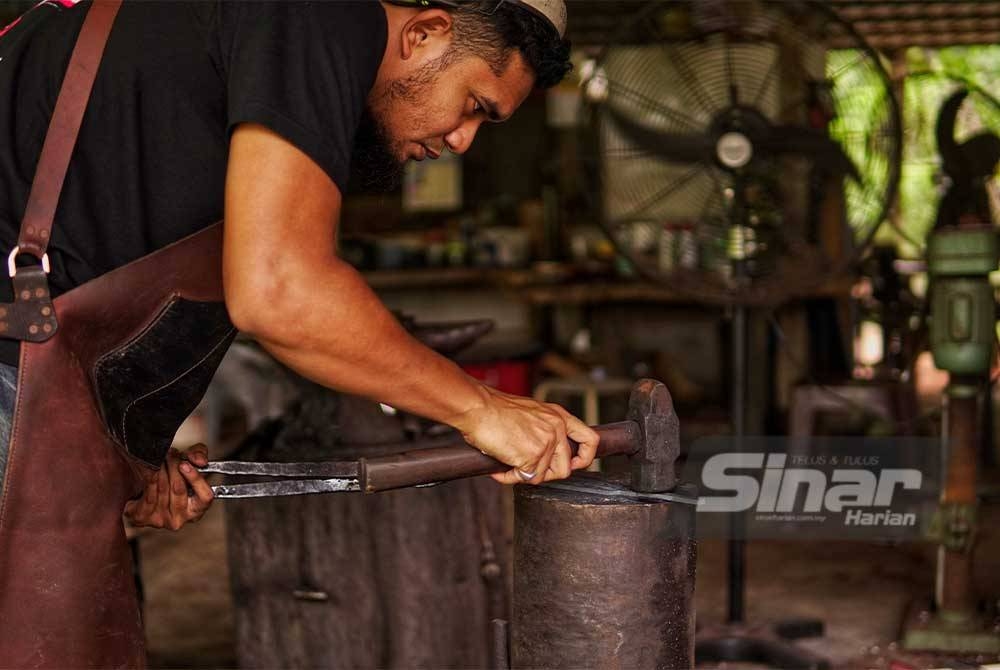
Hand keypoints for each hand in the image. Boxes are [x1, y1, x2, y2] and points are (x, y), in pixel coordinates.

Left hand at [124, 444, 214, 530]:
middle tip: (170, 454)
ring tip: (160, 458)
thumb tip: (200, 460)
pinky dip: (149, 478)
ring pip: (163, 489)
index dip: (195, 479)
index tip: (185, 464)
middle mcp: (180, 518)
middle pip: (179, 489)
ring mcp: (161, 519)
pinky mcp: (143, 517)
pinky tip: (149, 468)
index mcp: (196, 509)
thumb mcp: (189, 462)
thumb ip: (199, 455)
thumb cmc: (169, 478)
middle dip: (173, 467)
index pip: (205, 497)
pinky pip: (148, 494)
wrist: (140, 488)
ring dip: (161, 469)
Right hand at [451, 384, 599, 485]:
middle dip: (545, 474)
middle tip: (527, 469)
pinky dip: (510, 478)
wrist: (478, 407)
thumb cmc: (494, 408)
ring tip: (508, 464)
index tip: (575, 464)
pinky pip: (525, 479)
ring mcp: (545, 444)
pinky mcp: (531, 457)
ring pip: (542, 477)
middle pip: (565, 468)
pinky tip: (500, 468)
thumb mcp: (530, 411)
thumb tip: (543, 452)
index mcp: (558, 416)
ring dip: (524, 475)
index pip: (590, 439)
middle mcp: (556, 429)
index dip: (585, 457)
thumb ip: (544, 428)